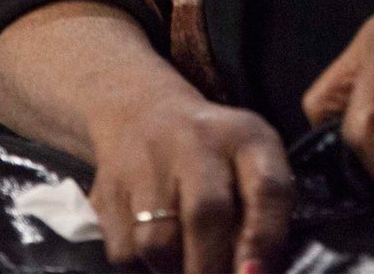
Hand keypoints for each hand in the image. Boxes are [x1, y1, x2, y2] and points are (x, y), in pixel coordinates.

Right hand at [84, 89, 292, 273]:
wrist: (144, 115)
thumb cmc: (214, 153)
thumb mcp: (253, 162)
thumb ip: (265, 215)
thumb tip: (256, 273)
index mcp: (245, 137)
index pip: (266, 187)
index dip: (264, 239)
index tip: (256, 273)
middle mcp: (194, 143)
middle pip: (205, 213)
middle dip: (213, 266)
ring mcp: (145, 166)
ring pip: (157, 242)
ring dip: (175, 270)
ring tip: (188, 264)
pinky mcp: (107, 193)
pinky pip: (124, 253)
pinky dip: (143, 268)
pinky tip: (157, 255)